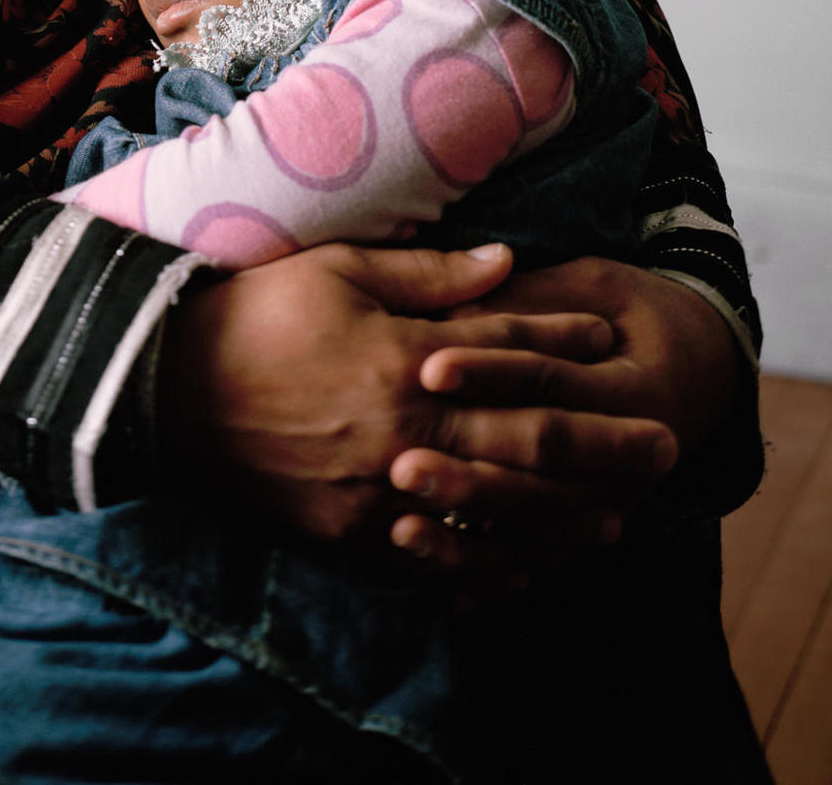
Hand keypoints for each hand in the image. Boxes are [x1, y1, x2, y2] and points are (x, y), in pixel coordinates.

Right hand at [157, 241, 662, 548]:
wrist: (164, 388)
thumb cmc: (253, 314)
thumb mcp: (337, 269)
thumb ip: (430, 276)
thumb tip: (509, 263)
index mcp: (401, 358)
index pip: (507, 354)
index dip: (567, 348)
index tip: (616, 343)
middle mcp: (402, 432)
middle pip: (526, 445)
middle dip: (604, 447)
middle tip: (667, 448)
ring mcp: (379, 494)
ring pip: (498, 516)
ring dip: (568, 517)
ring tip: (621, 515)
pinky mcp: (351, 536)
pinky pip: (440, 562)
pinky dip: (493, 567)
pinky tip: (532, 566)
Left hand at [388, 259, 738, 568]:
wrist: (705, 365)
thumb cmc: (632, 308)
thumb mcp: (592, 284)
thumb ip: (526, 300)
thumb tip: (449, 310)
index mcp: (629, 386)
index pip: (546, 380)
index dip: (488, 372)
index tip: (427, 369)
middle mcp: (628, 458)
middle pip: (538, 466)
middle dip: (468, 472)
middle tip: (400, 468)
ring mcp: (611, 502)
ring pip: (535, 531)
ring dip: (472, 534)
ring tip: (403, 531)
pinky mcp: (589, 527)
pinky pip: (539, 563)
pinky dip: (495, 578)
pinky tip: (446, 591)